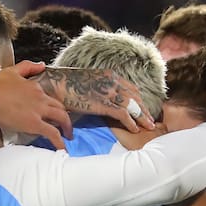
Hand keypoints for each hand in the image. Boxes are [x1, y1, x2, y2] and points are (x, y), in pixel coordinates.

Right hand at [0, 64, 72, 150]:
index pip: (49, 97)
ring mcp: (39, 111)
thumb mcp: (11, 71)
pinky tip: (62, 148)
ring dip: (67, 128)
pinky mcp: (35, 124)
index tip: (54, 111)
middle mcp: (41, 98)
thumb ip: (27, 67)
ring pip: (62, 118)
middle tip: (66, 124)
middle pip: (60, 107)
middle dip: (65, 116)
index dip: (53, 105)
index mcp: (35, 88)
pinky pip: (53, 134)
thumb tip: (41, 65)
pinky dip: (60, 142)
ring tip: (68, 136)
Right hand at [38, 67, 156, 132]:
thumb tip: (99, 99)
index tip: (143, 108)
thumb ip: (97, 89)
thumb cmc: (65, 85)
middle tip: (150, 120)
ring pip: (133, 106)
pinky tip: (134, 129)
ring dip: (142, 118)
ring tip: (148, 127)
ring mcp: (109, 92)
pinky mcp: (104, 103)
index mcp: (108, 75)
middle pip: (135, 97)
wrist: (55, 85)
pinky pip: (123, 114)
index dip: (139, 100)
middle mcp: (112, 81)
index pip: (130, 88)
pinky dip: (131, 123)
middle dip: (144, 109)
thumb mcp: (86, 82)